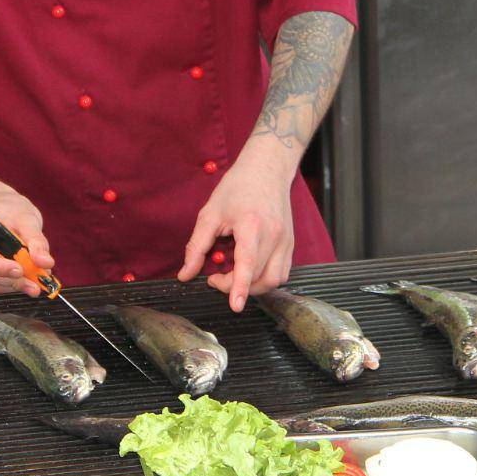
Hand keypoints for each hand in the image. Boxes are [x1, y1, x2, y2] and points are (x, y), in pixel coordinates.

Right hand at [0, 190, 52, 296]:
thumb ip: (37, 241)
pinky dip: (7, 285)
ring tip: (33, 285)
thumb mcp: (28, 218)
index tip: (21, 271)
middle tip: (34, 286)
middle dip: (9, 280)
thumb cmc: (11, 208)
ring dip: (10, 285)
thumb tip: (46, 263)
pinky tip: (23, 283)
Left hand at [180, 151, 294, 311]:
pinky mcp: (291, 243)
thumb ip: (197, 247)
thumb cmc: (238, 188)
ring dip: (253, 287)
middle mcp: (274, 235)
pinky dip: (265, 278)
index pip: (249, 264)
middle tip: (216, 277)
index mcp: (252, 226)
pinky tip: (250, 269)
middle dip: (235, 286)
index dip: (241, 287)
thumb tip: (186, 275)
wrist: (267, 169)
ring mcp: (286, 240)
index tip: (235, 306)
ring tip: (234, 275)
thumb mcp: (210, 214)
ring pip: (274, 279)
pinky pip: (282, 272)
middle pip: (259, 277)